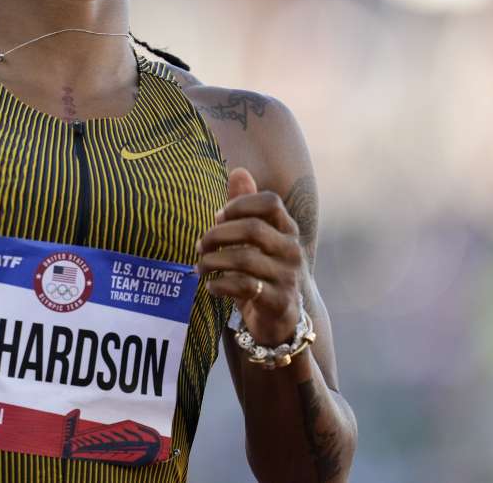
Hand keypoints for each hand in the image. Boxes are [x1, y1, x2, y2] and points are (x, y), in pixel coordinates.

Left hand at [196, 168, 304, 345]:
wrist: (281, 321)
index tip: (217, 216)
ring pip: (244, 259)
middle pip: (252, 229)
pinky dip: (220, 285)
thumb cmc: (262, 272)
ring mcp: (288, 277)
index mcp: (288, 230)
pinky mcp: (279, 301)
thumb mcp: (255, 240)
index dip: (240, 203)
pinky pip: (243, 287)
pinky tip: (210, 287)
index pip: (270, 202)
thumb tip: (238, 170)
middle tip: (200, 246)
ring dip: (213, 262)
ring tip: (200, 267)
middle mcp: (292, 250)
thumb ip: (245, 208)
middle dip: (218, 235)